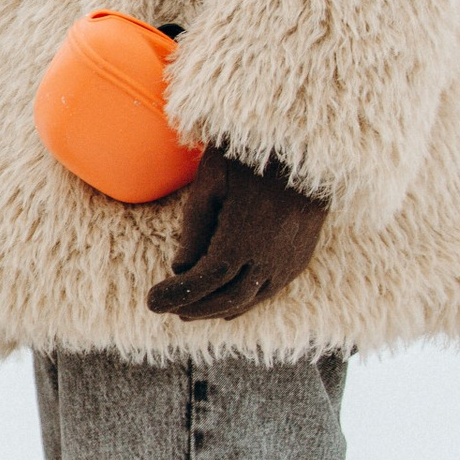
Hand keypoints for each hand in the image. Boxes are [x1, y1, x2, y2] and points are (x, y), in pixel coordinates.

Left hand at [145, 147, 328, 322]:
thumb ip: (194, 228)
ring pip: (249, 301)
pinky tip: (226, 304)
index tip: (152, 301)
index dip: (177, 295)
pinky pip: (269, 292)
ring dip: (216, 309)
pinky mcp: (299, 259)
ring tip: (189, 310)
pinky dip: (243, 303)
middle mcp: (268, 258)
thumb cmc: (249, 157)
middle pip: (225, 299)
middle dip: (193, 308)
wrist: (308, 148)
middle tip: (166, 308)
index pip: (204, 281)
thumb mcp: (211, 181)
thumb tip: (180, 268)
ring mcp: (288, 262)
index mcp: (242, 238)